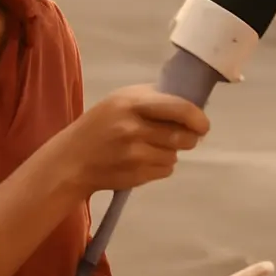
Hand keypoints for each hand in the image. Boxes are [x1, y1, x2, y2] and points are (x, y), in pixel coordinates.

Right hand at [52, 85, 209, 196]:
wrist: (72, 159)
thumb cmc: (101, 124)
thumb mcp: (121, 100)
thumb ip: (153, 98)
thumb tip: (191, 103)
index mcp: (132, 103)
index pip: (178, 108)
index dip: (197, 117)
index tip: (203, 124)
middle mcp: (134, 128)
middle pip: (182, 136)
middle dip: (189, 137)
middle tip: (182, 135)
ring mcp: (135, 155)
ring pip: (175, 154)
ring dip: (172, 152)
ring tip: (152, 146)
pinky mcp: (136, 176)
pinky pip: (166, 170)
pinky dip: (162, 165)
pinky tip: (144, 160)